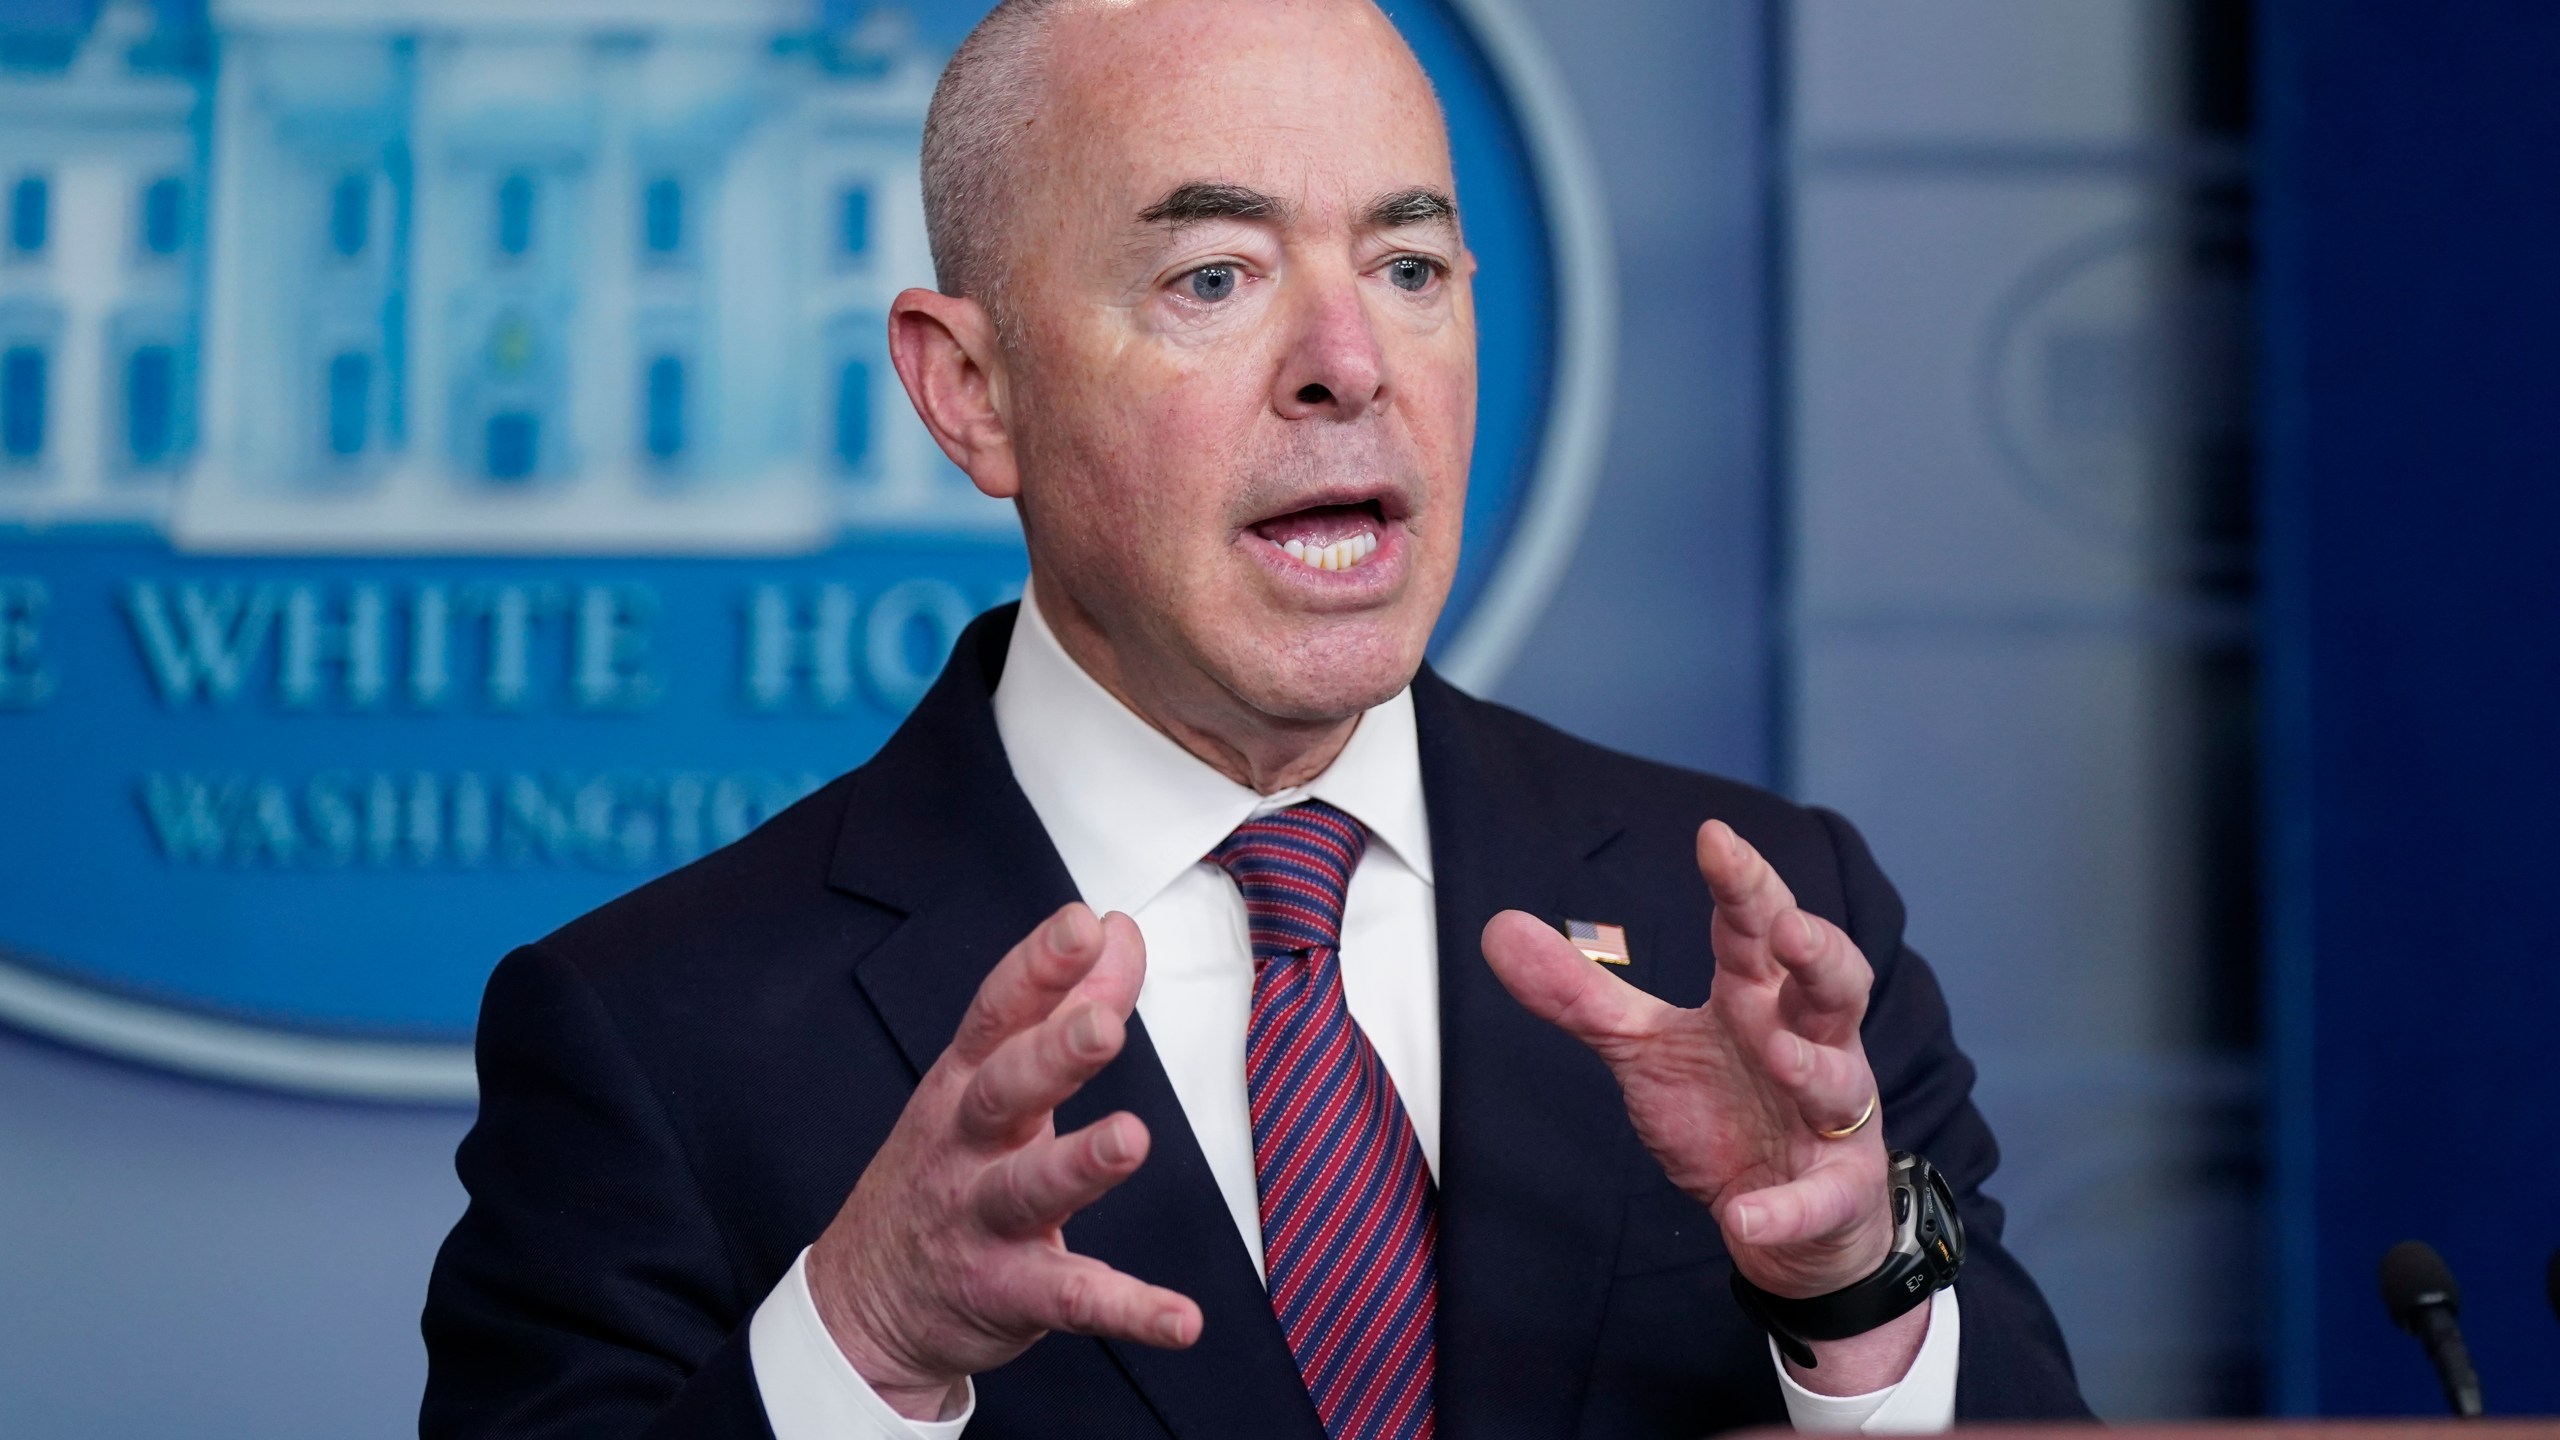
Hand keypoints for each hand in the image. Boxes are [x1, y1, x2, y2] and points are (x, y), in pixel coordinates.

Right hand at [806, 904, 1202, 1419]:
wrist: (866, 1301)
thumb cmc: (947, 1167)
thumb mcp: (991, 1080)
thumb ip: (1063, 1004)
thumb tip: (1118, 929)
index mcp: (965, 1083)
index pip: (996, 1014)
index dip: (1037, 968)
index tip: (1081, 925)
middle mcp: (966, 1146)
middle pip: (1004, 1092)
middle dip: (1050, 1056)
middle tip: (1102, 1025)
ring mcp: (980, 1221)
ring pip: (1029, 1189)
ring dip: (1080, 1164)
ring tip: (1130, 1139)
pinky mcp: (1007, 1292)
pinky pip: (1072, 1299)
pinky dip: (1129, 1309)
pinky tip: (1182, 1319)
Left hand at [1480, 820, 1894, 1300]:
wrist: (1787, 1220)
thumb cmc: (1727, 1110)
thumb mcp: (1644, 1049)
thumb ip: (1581, 994)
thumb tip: (1497, 927)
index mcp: (1758, 1001)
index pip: (1756, 931)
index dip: (1743, 884)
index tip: (1714, 837)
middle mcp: (1806, 1045)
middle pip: (1833, 986)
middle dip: (1819, 954)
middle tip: (1786, 927)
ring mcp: (1830, 1120)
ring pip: (1840, 1082)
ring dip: (1812, 1066)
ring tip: (1778, 1054)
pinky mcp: (1833, 1193)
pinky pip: (1818, 1199)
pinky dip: (1785, 1209)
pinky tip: (1744, 1216)